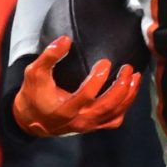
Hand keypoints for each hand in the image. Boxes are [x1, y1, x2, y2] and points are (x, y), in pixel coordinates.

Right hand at [12, 35, 142, 137]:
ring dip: (128, 95)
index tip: (106, 62)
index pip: (86, 95)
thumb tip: (65, 39)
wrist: (32, 120)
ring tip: (135, 77)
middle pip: (107, 105)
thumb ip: (49, 56)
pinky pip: (114, 120)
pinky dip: (125, 107)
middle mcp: (79, 120)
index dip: (98, 79)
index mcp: (65, 109)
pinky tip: (129, 92)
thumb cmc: (33, 94)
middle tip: (128, 68)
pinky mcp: (93, 127)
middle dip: (121, 86)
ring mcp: (88, 125)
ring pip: (115, 114)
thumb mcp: (34, 73)